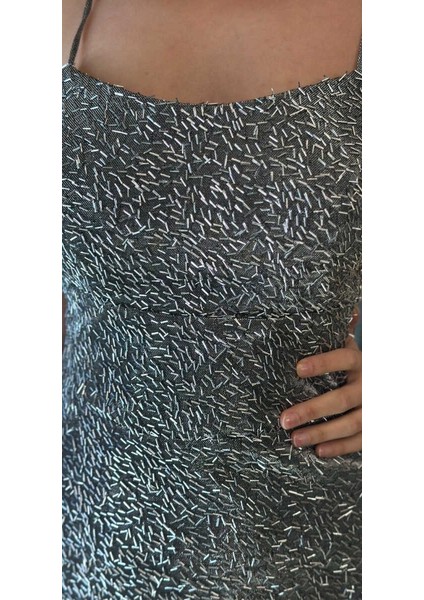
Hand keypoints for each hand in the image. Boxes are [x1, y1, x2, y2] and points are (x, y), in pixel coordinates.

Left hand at [279, 307, 361, 457]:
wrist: (391, 382)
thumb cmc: (357, 363)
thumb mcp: (350, 345)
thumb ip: (339, 329)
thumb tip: (327, 304)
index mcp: (360, 361)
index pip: (342, 358)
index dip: (322, 363)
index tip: (297, 368)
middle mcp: (369, 385)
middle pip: (341, 399)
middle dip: (311, 410)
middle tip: (284, 419)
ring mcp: (374, 409)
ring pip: (350, 424)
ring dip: (322, 433)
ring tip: (295, 439)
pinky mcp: (375, 428)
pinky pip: (360, 441)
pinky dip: (340, 447)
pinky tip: (318, 452)